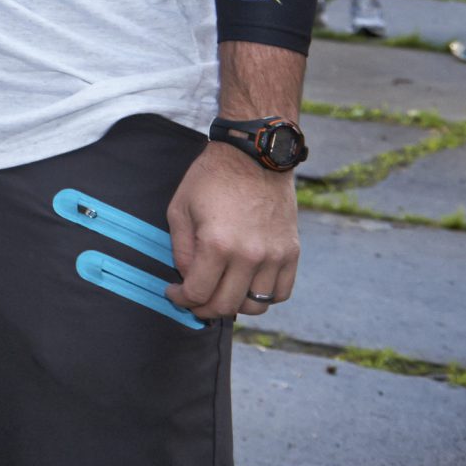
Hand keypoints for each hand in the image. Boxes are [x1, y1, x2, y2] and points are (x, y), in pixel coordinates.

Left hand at [167, 142, 298, 320]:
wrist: (254, 157)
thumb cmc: (211, 179)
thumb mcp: (180, 209)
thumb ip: (181, 250)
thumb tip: (188, 279)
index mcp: (217, 244)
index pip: (199, 292)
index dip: (182, 299)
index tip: (174, 294)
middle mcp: (250, 255)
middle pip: (226, 305)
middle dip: (204, 308)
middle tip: (193, 300)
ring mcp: (275, 256)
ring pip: (256, 305)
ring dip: (234, 305)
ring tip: (220, 292)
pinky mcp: (292, 253)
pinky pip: (281, 292)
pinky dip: (264, 297)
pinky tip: (246, 285)